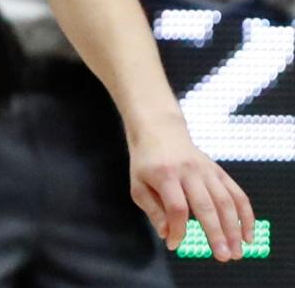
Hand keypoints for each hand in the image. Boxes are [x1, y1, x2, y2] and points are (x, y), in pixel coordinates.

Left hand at [129, 119, 253, 262]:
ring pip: (225, 200)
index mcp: (165, 174)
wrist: (160, 129)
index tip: (174, 245)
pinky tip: (248, 235)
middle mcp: (189, 171)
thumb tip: (168, 235)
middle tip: (223, 257)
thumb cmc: (147, 161)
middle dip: (216, 233)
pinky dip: (246, 215)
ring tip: (236, 253)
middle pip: (206, 205)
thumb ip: (153, 211)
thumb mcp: (138, 184)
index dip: (178, 230)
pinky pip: (236, 193)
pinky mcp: (218, 170)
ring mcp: (206, 169)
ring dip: (234, 228)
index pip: (176, 207)